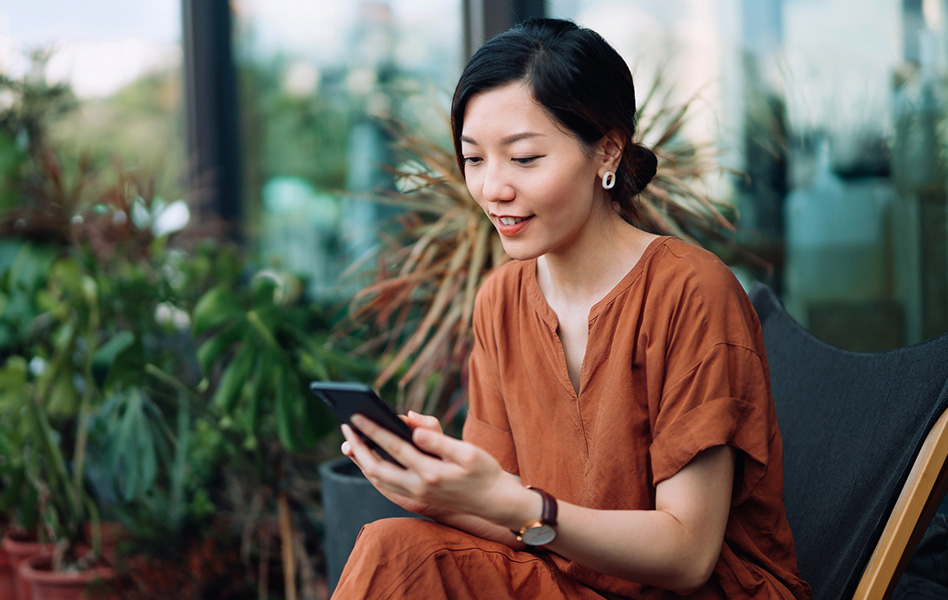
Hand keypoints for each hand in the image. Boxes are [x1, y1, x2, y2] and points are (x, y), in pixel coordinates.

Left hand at [340, 411, 521, 525]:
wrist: (495, 502)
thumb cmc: (484, 472)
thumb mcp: (468, 452)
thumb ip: (439, 440)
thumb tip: (413, 427)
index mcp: (431, 473)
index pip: (394, 448)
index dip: (372, 431)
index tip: (355, 416)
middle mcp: (419, 488)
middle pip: (376, 468)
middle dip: (358, 446)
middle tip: (346, 426)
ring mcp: (416, 497)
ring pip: (378, 480)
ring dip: (361, 461)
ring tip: (350, 442)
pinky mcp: (417, 501)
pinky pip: (386, 488)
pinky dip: (373, 474)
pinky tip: (368, 461)